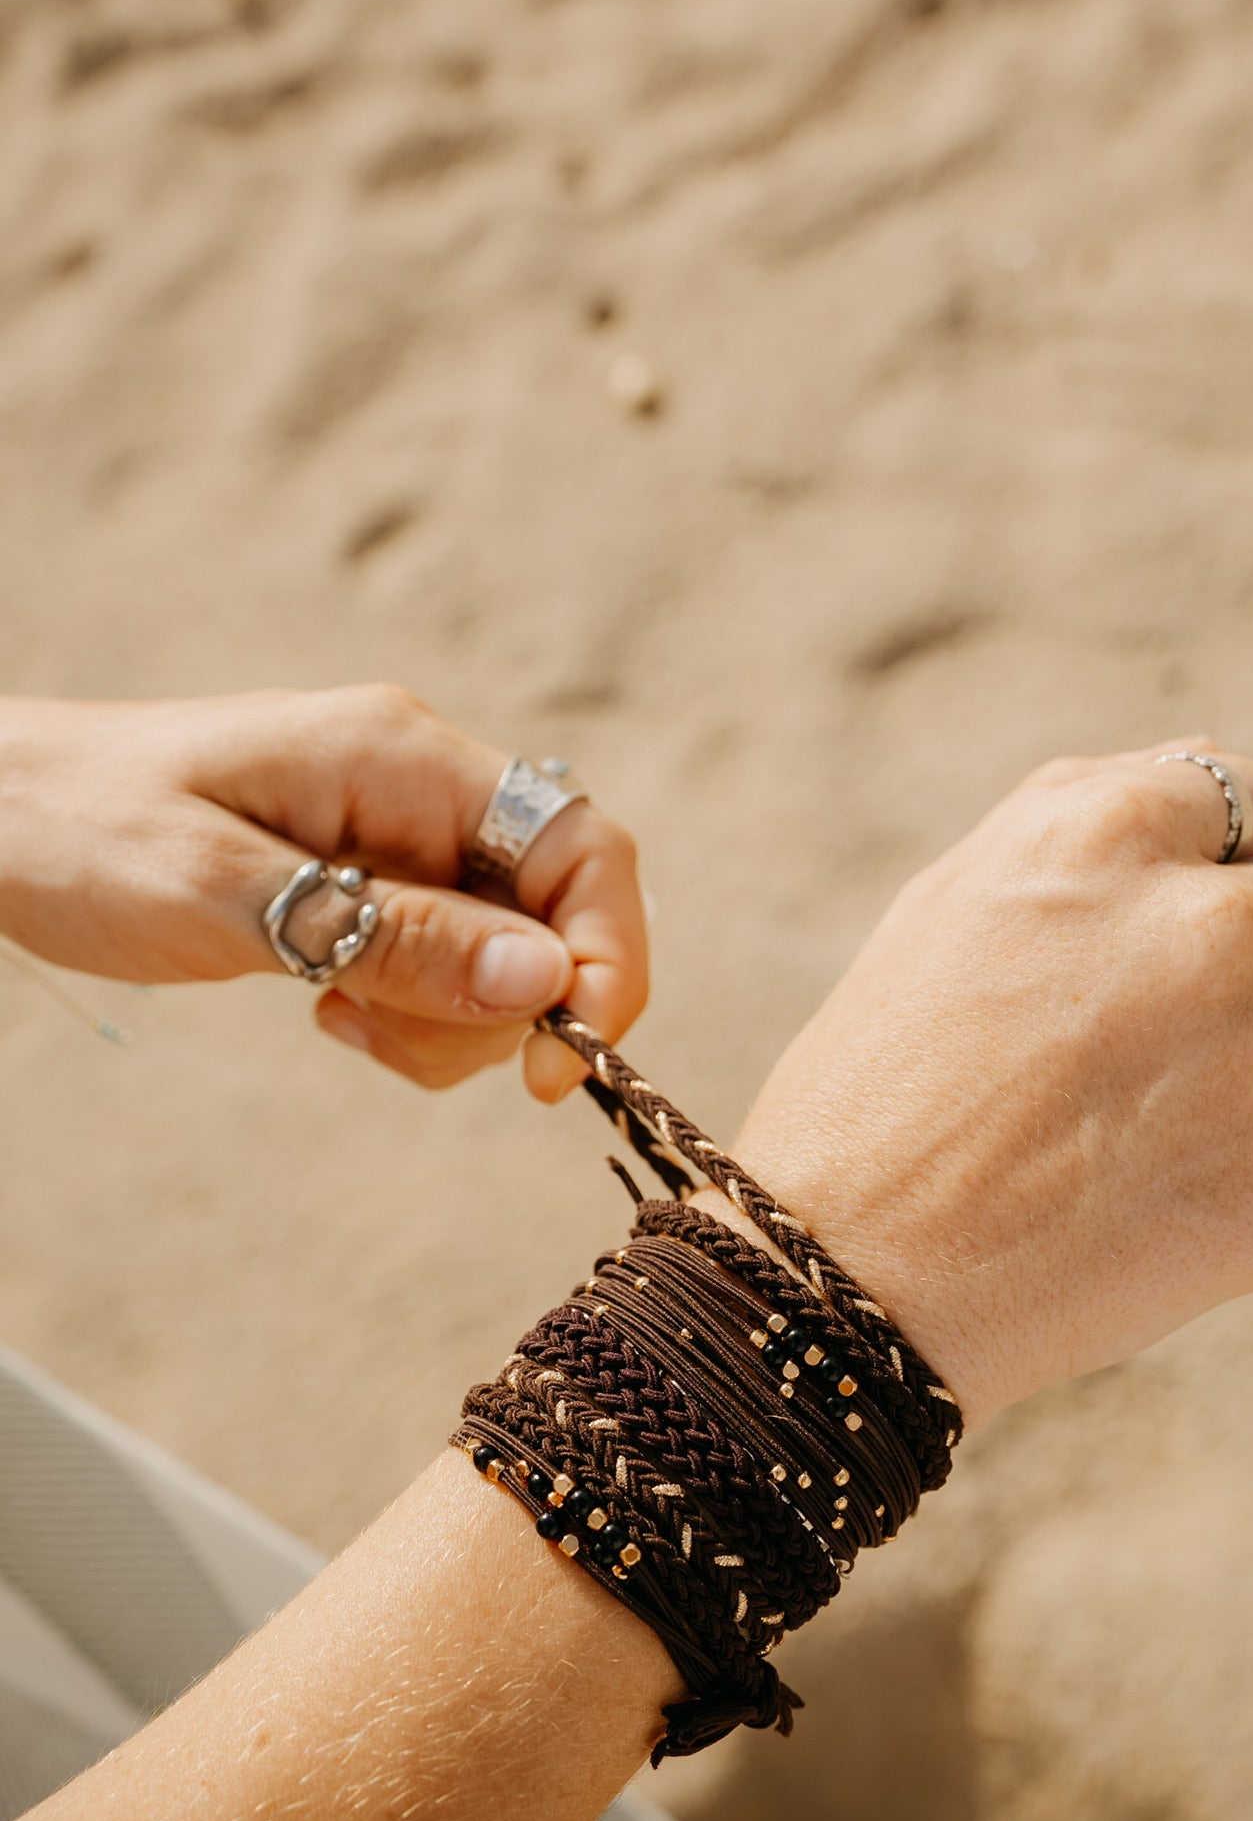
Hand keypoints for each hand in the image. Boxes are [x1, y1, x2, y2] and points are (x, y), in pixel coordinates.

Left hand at [0, 686, 646, 1097]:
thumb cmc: (78, 833)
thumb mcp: (226, 896)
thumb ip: (391, 937)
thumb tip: (546, 980)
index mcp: (403, 758)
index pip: (582, 847)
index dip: (605, 958)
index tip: (560, 1061)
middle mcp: (421, 787)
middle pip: (551, 914)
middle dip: (502, 1010)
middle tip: (381, 1042)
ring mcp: (399, 833)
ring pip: (504, 955)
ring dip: (448, 1022)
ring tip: (333, 1016)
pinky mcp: (372, 879)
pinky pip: (444, 963)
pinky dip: (411, 1012)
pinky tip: (325, 1004)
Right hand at [719, 739, 1252, 1425]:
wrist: (846, 1282)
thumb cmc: (877, 1086)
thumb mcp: (952, 898)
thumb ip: (1091, 820)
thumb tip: (1213, 784)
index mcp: (1110, 829)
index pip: (1247, 802)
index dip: (1198, 876)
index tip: (1140, 948)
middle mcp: (1206, 921)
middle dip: (1233, 973)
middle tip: (1122, 1062)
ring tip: (1147, 1133)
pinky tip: (1194, 1194)